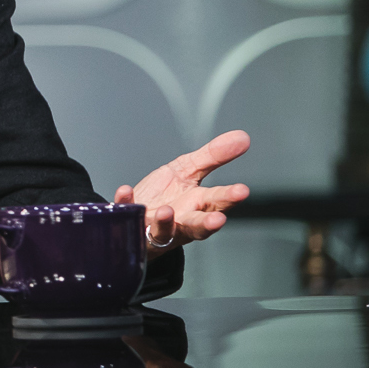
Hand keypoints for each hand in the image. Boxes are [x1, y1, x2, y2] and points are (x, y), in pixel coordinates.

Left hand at [113, 130, 250, 258]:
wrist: (135, 213)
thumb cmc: (165, 195)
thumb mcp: (189, 170)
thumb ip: (213, 156)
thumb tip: (243, 137)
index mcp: (198, 205)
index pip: (217, 201)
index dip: (229, 197)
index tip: (241, 191)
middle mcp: (180, 220)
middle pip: (197, 224)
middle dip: (208, 223)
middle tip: (218, 220)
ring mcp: (155, 226)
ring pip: (164, 230)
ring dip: (165, 222)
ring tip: (166, 211)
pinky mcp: (131, 224)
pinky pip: (128, 216)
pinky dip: (126, 204)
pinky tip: (125, 191)